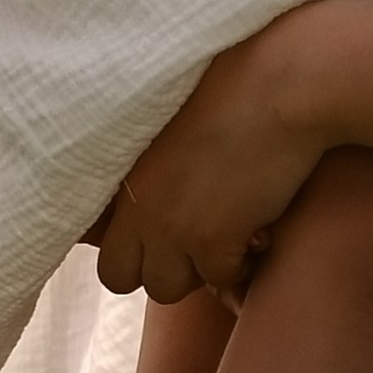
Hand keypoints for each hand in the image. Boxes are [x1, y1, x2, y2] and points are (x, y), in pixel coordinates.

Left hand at [93, 7, 340, 301]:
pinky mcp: (213, 242)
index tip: (159, 230)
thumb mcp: (168, 117)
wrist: (280, 85)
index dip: (127, 241)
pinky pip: (220, 281)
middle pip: (119, 275)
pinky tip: (257, 233)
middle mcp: (136, 206)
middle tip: (188, 243)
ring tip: (224, 236)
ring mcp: (171, 228)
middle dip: (151, 267)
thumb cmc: (235, 86)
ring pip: (167, 287)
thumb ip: (147, 157)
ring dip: (194, 270)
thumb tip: (157, 183)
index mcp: (120, 171)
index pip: (92, 234)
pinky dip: (239, 265)